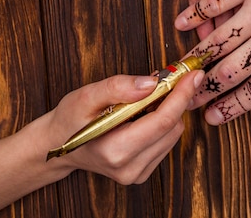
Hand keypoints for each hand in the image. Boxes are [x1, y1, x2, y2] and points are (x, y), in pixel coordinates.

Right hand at [47, 70, 203, 183]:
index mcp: (114, 150)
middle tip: (165, 79)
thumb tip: (152, 82)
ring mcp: (136, 174)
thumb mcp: (86, 96)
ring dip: (168, 111)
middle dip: (174, 100)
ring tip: (147, 99)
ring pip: (173, 135)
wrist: (57, 145)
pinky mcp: (142, 173)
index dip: (181, 96)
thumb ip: (118, 87)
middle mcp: (128, 168)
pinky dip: (162, 124)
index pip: (162, 121)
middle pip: (172, 128)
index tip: (193, 76)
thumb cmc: (69, 119)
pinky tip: (143, 115)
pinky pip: (166, 142)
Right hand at [175, 0, 250, 123]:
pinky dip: (196, 14)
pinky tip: (180, 23)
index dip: (232, 107)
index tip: (213, 117)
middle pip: (232, 72)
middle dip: (207, 90)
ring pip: (219, 41)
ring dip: (197, 59)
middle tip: (189, 100)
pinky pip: (215, 2)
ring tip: (181, 70)